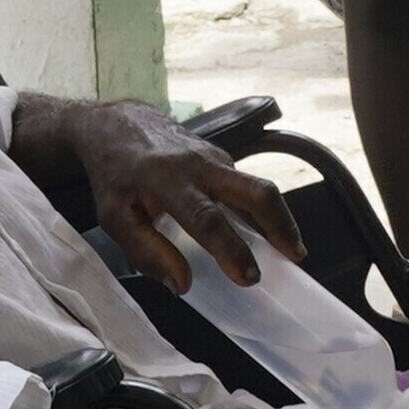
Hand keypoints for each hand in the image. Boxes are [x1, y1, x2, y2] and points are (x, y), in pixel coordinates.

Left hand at [73, 111, 301, 294]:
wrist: (118, 124)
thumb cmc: (115, 175)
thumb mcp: (114, 218)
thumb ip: (146, 251)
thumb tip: (182, 284)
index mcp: (167, 181)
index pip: (206, 218)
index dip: (230, 250)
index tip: (248, 276)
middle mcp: (199, 165)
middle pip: (255, 191)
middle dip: (281, 225)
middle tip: (294, 257)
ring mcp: (215, 158)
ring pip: (259, 187)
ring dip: (278, 219)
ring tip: (288, 250)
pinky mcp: (222, 158)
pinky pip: (248, 186)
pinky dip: (261, 211)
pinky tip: (262, 232)